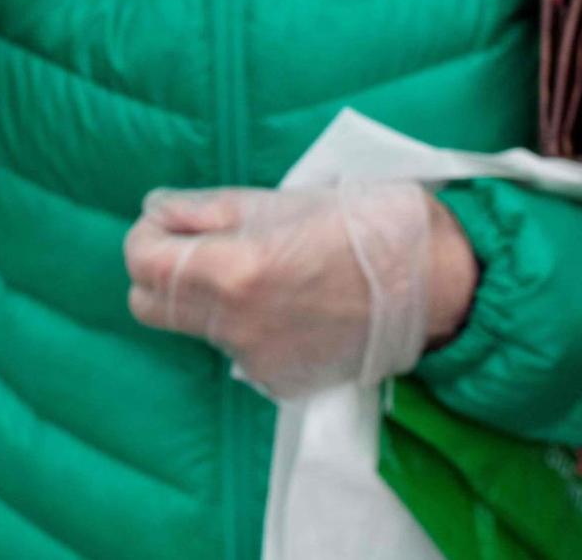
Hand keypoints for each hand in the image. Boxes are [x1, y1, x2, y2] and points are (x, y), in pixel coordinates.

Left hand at [122, 182, 478, 400]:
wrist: (439, 284)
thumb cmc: (366, 224)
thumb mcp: (282, 200)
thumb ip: (209, 211)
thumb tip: (158, 211)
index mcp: (234, 271)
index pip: (142, 262)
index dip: (149, 233)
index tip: (173, 220)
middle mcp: (237, 326)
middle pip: (149, 305)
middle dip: (161, 270)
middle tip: (200, 241)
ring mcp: (258, 361)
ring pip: (196, 326)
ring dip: (208, 295)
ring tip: (264, 266)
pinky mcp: (280, 381)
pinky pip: (238, 348)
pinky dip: (248, 322)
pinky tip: (291, 300)